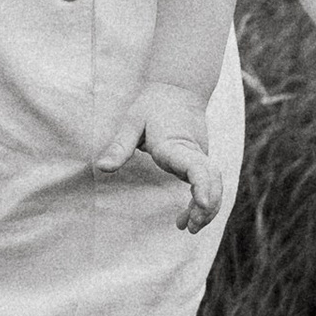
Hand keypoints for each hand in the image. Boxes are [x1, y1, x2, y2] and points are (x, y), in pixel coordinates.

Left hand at [97, 84, 224, 231]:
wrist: (179, 88)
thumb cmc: (153, 105)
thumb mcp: (131, 122)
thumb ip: (119, 146)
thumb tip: (101, 168)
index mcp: (176, 144)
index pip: (197, 167)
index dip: (203, 185)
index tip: (202, 203)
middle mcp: (194, 152)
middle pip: (211, 181)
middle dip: (206, 207)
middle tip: (188, 227)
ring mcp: (201, 157)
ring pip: (214, 185)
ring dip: (206, 208)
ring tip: (187, 227)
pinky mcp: (201, 161)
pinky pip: (209, 184)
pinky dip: (203, 202)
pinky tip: (187, 216)